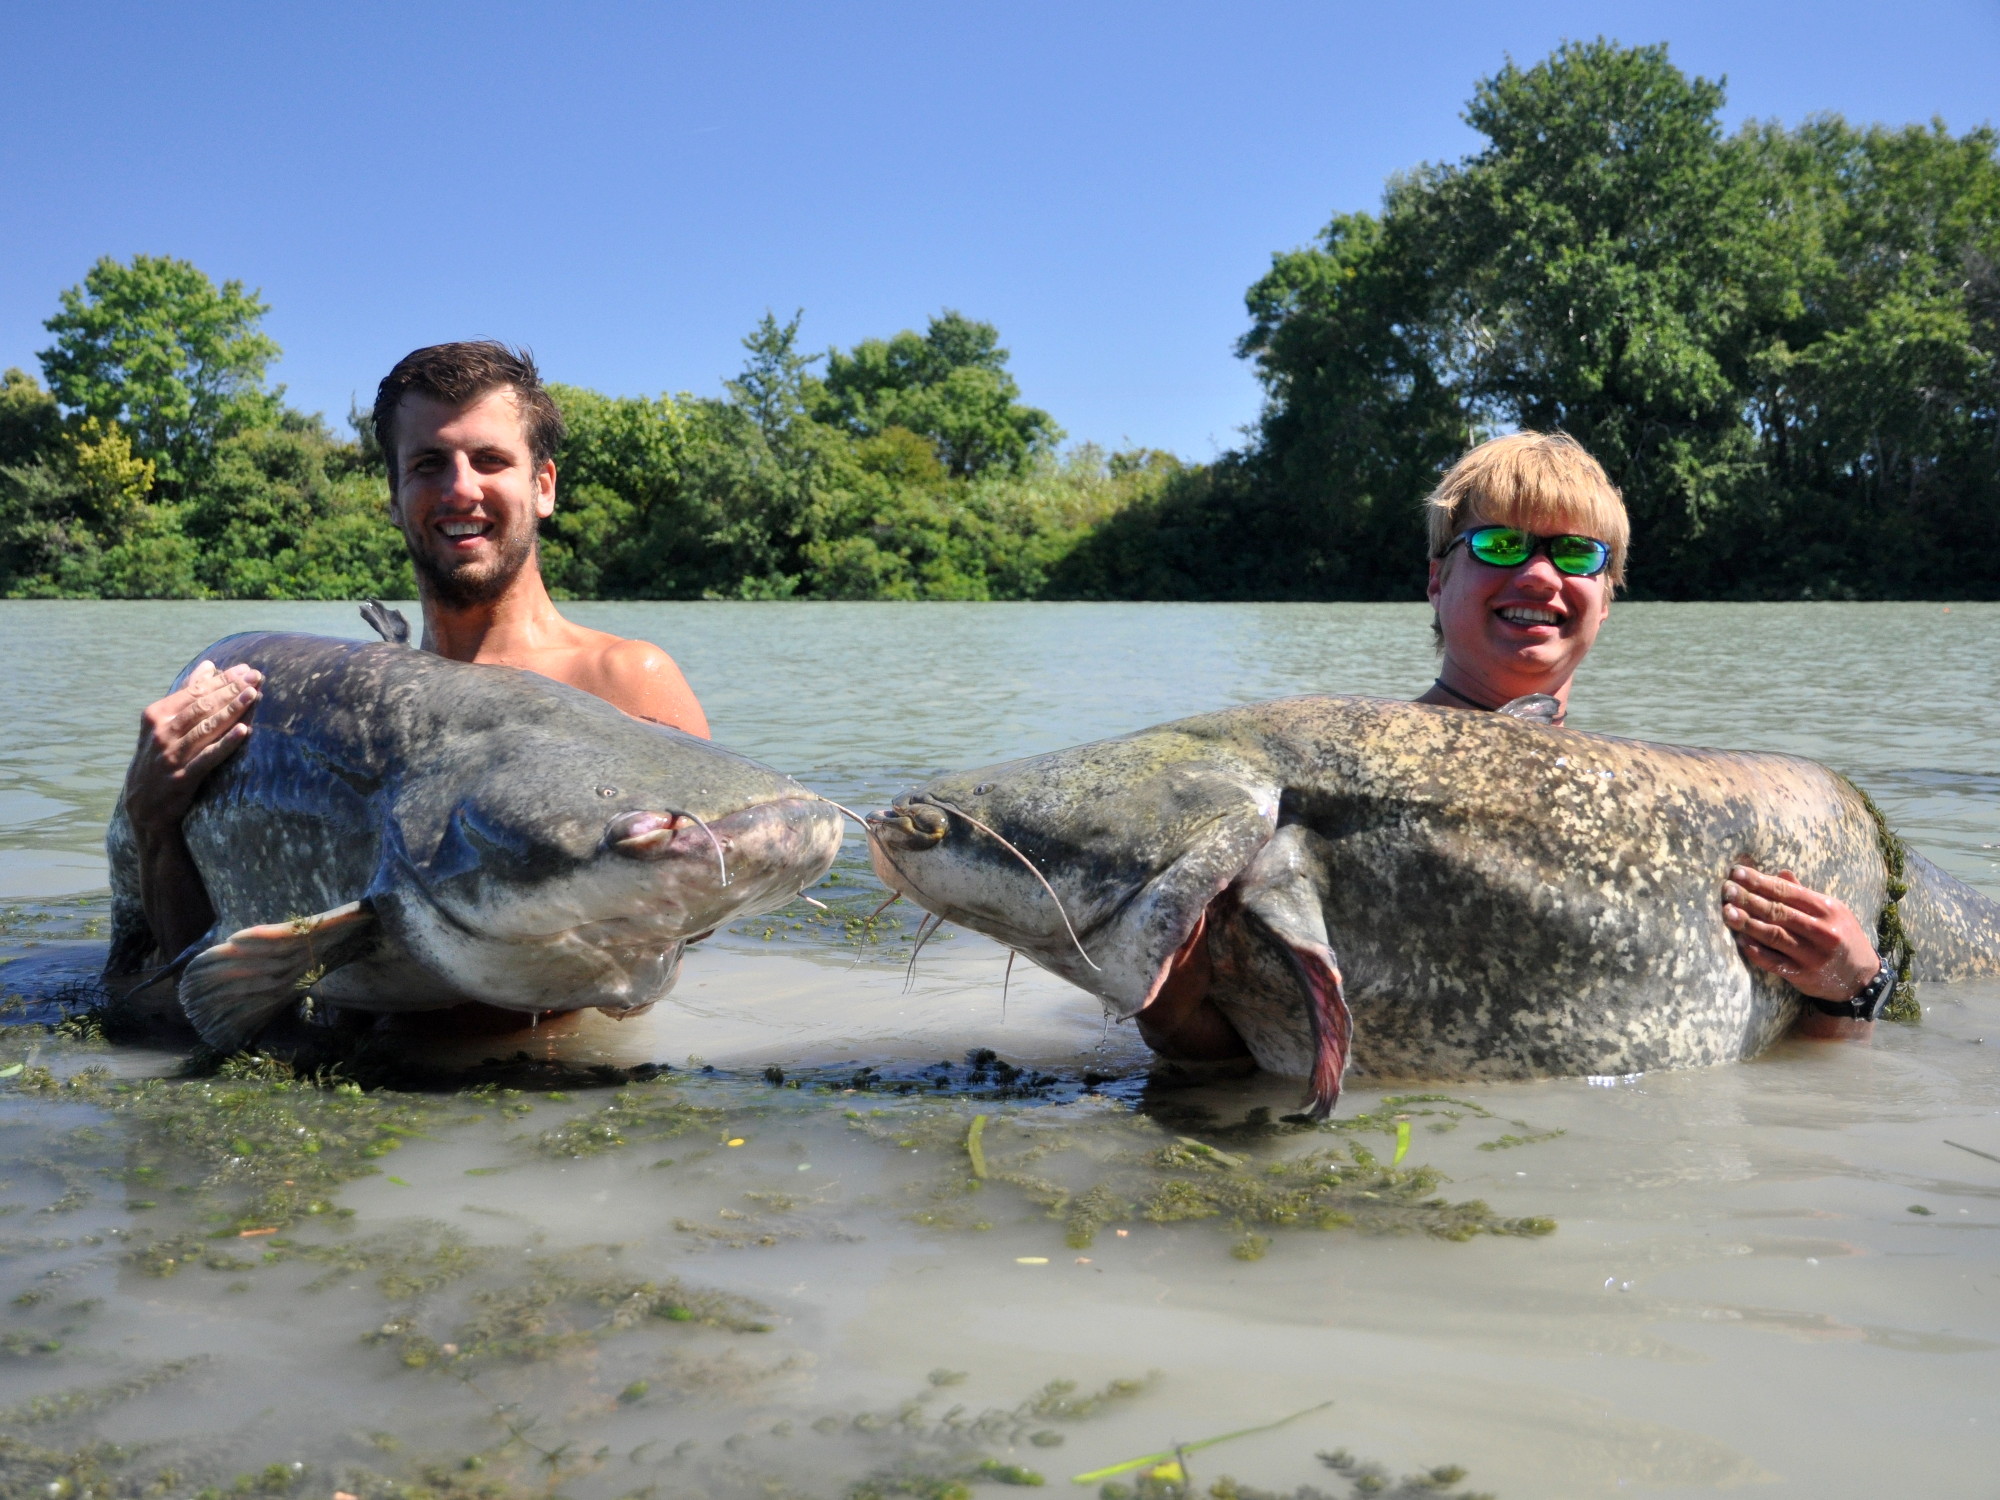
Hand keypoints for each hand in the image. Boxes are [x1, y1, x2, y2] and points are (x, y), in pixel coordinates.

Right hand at [122, 660, 262, 835]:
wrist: (144, 804)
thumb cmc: (160, 756)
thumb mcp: (164, 724)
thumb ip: (186, 695)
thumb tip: (209, 665)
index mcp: (156, 715)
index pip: (194, 692)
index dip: (222, 680)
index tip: (245, 669)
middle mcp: (161, 733)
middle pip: (203, 706)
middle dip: (231, 690)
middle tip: (257, 676)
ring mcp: (171, 755)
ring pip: (207, 728)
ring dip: (232, 710)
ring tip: (254, 695)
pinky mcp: (182, 778)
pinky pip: (208, 757)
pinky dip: (226, 743)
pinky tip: (244, 731)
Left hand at [1721, 864, 1879, 1000]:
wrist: (1861, 977)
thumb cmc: (1842, 936)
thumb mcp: (1833, 912)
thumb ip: (1804, 894)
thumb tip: (1780, 873)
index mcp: (1828, 909)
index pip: (1788, 891)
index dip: (1760, 881)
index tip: (1737, 872)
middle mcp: (1821, 931)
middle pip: (1778, 911)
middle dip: (1748, 899)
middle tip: (1726, 889)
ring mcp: (1812, 954)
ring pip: (1774, 935)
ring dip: (1747, 923)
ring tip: (1727, 912)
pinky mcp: (1802, 974)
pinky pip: (1774, 961)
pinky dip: (1756, 951)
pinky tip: (1740, 940)